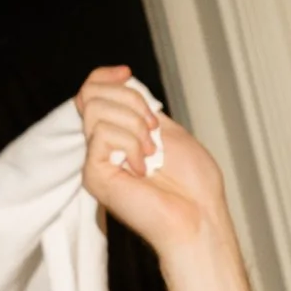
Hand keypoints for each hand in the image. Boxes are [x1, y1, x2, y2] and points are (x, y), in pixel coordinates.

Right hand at [74, 66, 258, 290]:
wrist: (199, 217)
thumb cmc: (193, 185)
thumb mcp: (170, 130)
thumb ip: (142, 108)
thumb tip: (122, 81)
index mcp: (120, 134)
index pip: (93, 92)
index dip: (105, 77)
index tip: (125, 73)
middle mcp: (103, 145)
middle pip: (91, 94)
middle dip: (130, 101)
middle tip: (153, 129)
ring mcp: (95, 159)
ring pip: (95, 110)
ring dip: (134, 125)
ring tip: (152, 154)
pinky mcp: (93, 174)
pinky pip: (102, 135)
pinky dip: (130, 144)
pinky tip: (142, 168)